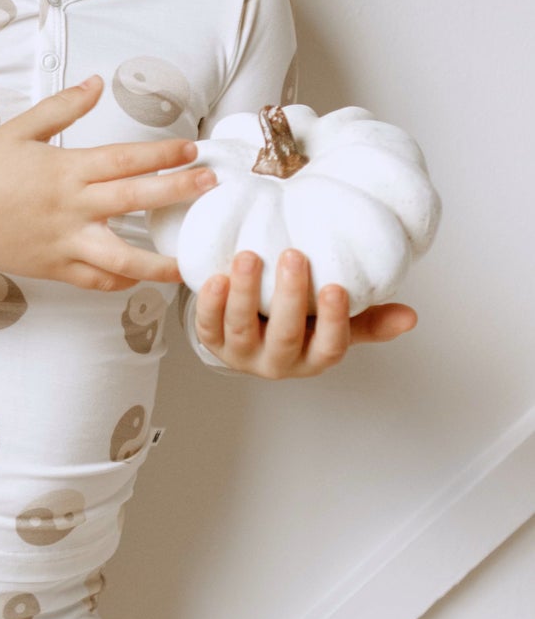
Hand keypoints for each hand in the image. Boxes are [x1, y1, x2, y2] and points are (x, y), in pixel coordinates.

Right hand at [0, 72, 215, 289]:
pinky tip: (143, 275)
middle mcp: (71, 208)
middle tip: (210, 185)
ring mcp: (65, 243)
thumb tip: (97, 83)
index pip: (124, 160)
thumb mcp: (19, 130)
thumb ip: (62, 108)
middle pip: (134, 200)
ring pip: (122, 257)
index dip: (161, 154)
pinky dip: (123, 280)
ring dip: (160, 260)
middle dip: (178, 192)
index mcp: (65, 171)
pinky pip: (98, 280)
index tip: (191, 149)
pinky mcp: (57, 269)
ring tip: (190, 259)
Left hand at [193, 247, 418, 377]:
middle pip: (285, 336)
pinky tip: (216, 277)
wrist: (253, 329)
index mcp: (314, 358)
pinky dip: (209, 303)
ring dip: (245, 293)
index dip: (334, 321)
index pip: (330, 347)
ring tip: (250, 257)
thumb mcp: (335, 323)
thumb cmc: (302, 322)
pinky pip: (207, 326)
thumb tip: (411, 318)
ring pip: (242, 328)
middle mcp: (278, 362)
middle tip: (293, 256)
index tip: (335, 287)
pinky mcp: (212, 341)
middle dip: (289, 297)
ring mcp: (242, 353)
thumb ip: (370, 318)